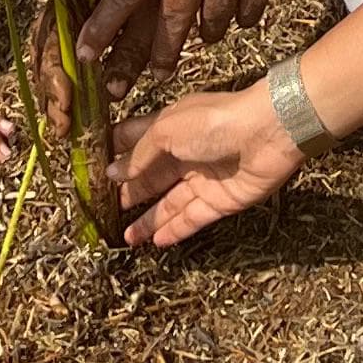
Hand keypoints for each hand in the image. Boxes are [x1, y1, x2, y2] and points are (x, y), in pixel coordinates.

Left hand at [76, 0, 315, 84]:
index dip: (103, 27)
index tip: (87, 54)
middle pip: (170, 23)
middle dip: (160, 54)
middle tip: (155, 75)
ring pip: (212, 24)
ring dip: (208, 29)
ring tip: (209, 29)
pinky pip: (246, 15)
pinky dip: (242, 17)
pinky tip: (242, 9)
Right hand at [117, 85, 303, 251]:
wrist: (267, 133)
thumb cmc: (213, 122)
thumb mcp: (166, 130)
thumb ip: (140, 155)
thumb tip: (115, 173)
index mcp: (170, 127)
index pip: (137, 140)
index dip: (117, 154)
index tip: (95, 171)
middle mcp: (185, 153)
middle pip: (152, 177)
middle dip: (131, 193)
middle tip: (106, 211)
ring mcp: (203, 178)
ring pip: (169, 203)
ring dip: (148, 220)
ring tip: (126, 237)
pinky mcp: (220, 200)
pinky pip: (192, 218)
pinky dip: (174, 229)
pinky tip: (155, 241)